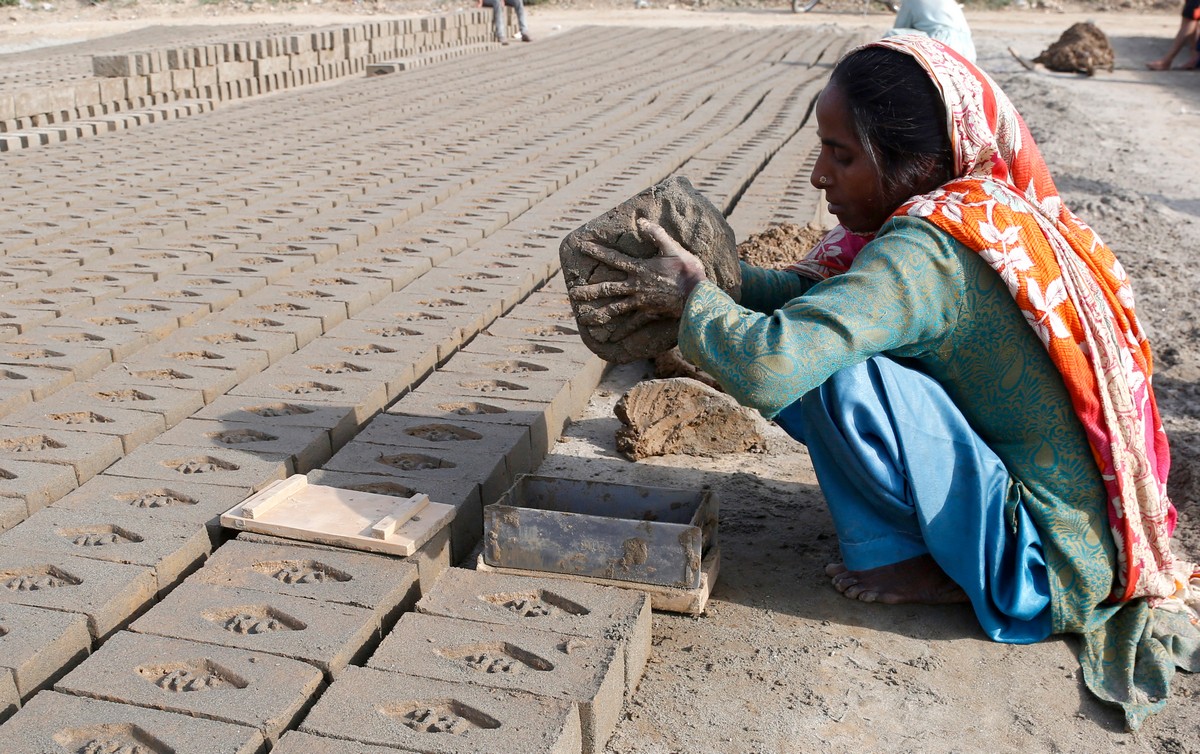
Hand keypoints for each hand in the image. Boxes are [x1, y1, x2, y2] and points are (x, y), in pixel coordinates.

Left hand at [568, 218, 707, 335]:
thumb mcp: (673, 248)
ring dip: (598, 313)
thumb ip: (656, 234)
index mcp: (640, 269)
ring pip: (615, 308)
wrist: (697, 296)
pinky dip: (623, 332)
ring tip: (583, 319)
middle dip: (588, 291)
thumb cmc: (687, 271)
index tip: (582, 247)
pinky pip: (633, 324)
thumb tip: (641, 221)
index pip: (613, 258)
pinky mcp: (649, 314)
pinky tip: (611, 339)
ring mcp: (641, 302)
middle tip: (572, 294)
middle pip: (607, 288)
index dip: (597, 251)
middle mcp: (636, 286)